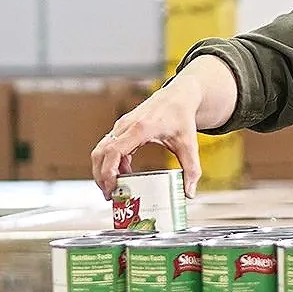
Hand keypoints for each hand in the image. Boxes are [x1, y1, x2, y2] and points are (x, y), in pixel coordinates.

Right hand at [92, 77, 207, 197]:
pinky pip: (108, 147)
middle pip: (101, 153)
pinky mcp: (122, 128)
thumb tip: (189, 193)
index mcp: (141, 129)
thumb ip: (191, 170)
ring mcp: (121, 126)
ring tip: (114, 188)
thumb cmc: (182, 116)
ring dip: (103, 169)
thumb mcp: (189, 145)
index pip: (114, 151)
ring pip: (101, 150)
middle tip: (109, 195)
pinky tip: (124, 173)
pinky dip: (111, 162)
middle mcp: (126, 126)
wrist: (179, 96)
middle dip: (101, 176)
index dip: (108, 171)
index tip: (112, 188)